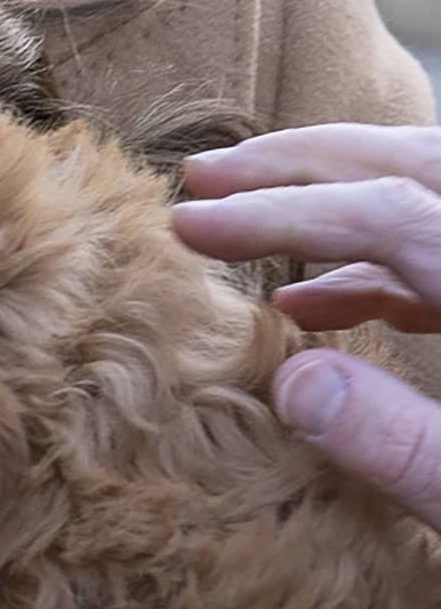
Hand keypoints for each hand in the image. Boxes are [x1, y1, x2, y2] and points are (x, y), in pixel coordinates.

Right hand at [178, 123, 440, 529]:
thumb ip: (402, 443)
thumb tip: (294, 384)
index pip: (389, 214)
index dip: (282, 214)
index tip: (190, 226)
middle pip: (410, 169)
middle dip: (301, 165)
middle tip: (205, 174)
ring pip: (424, 200)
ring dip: (332, 206)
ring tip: (240, 223)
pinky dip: (374, 267)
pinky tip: (307, 306)